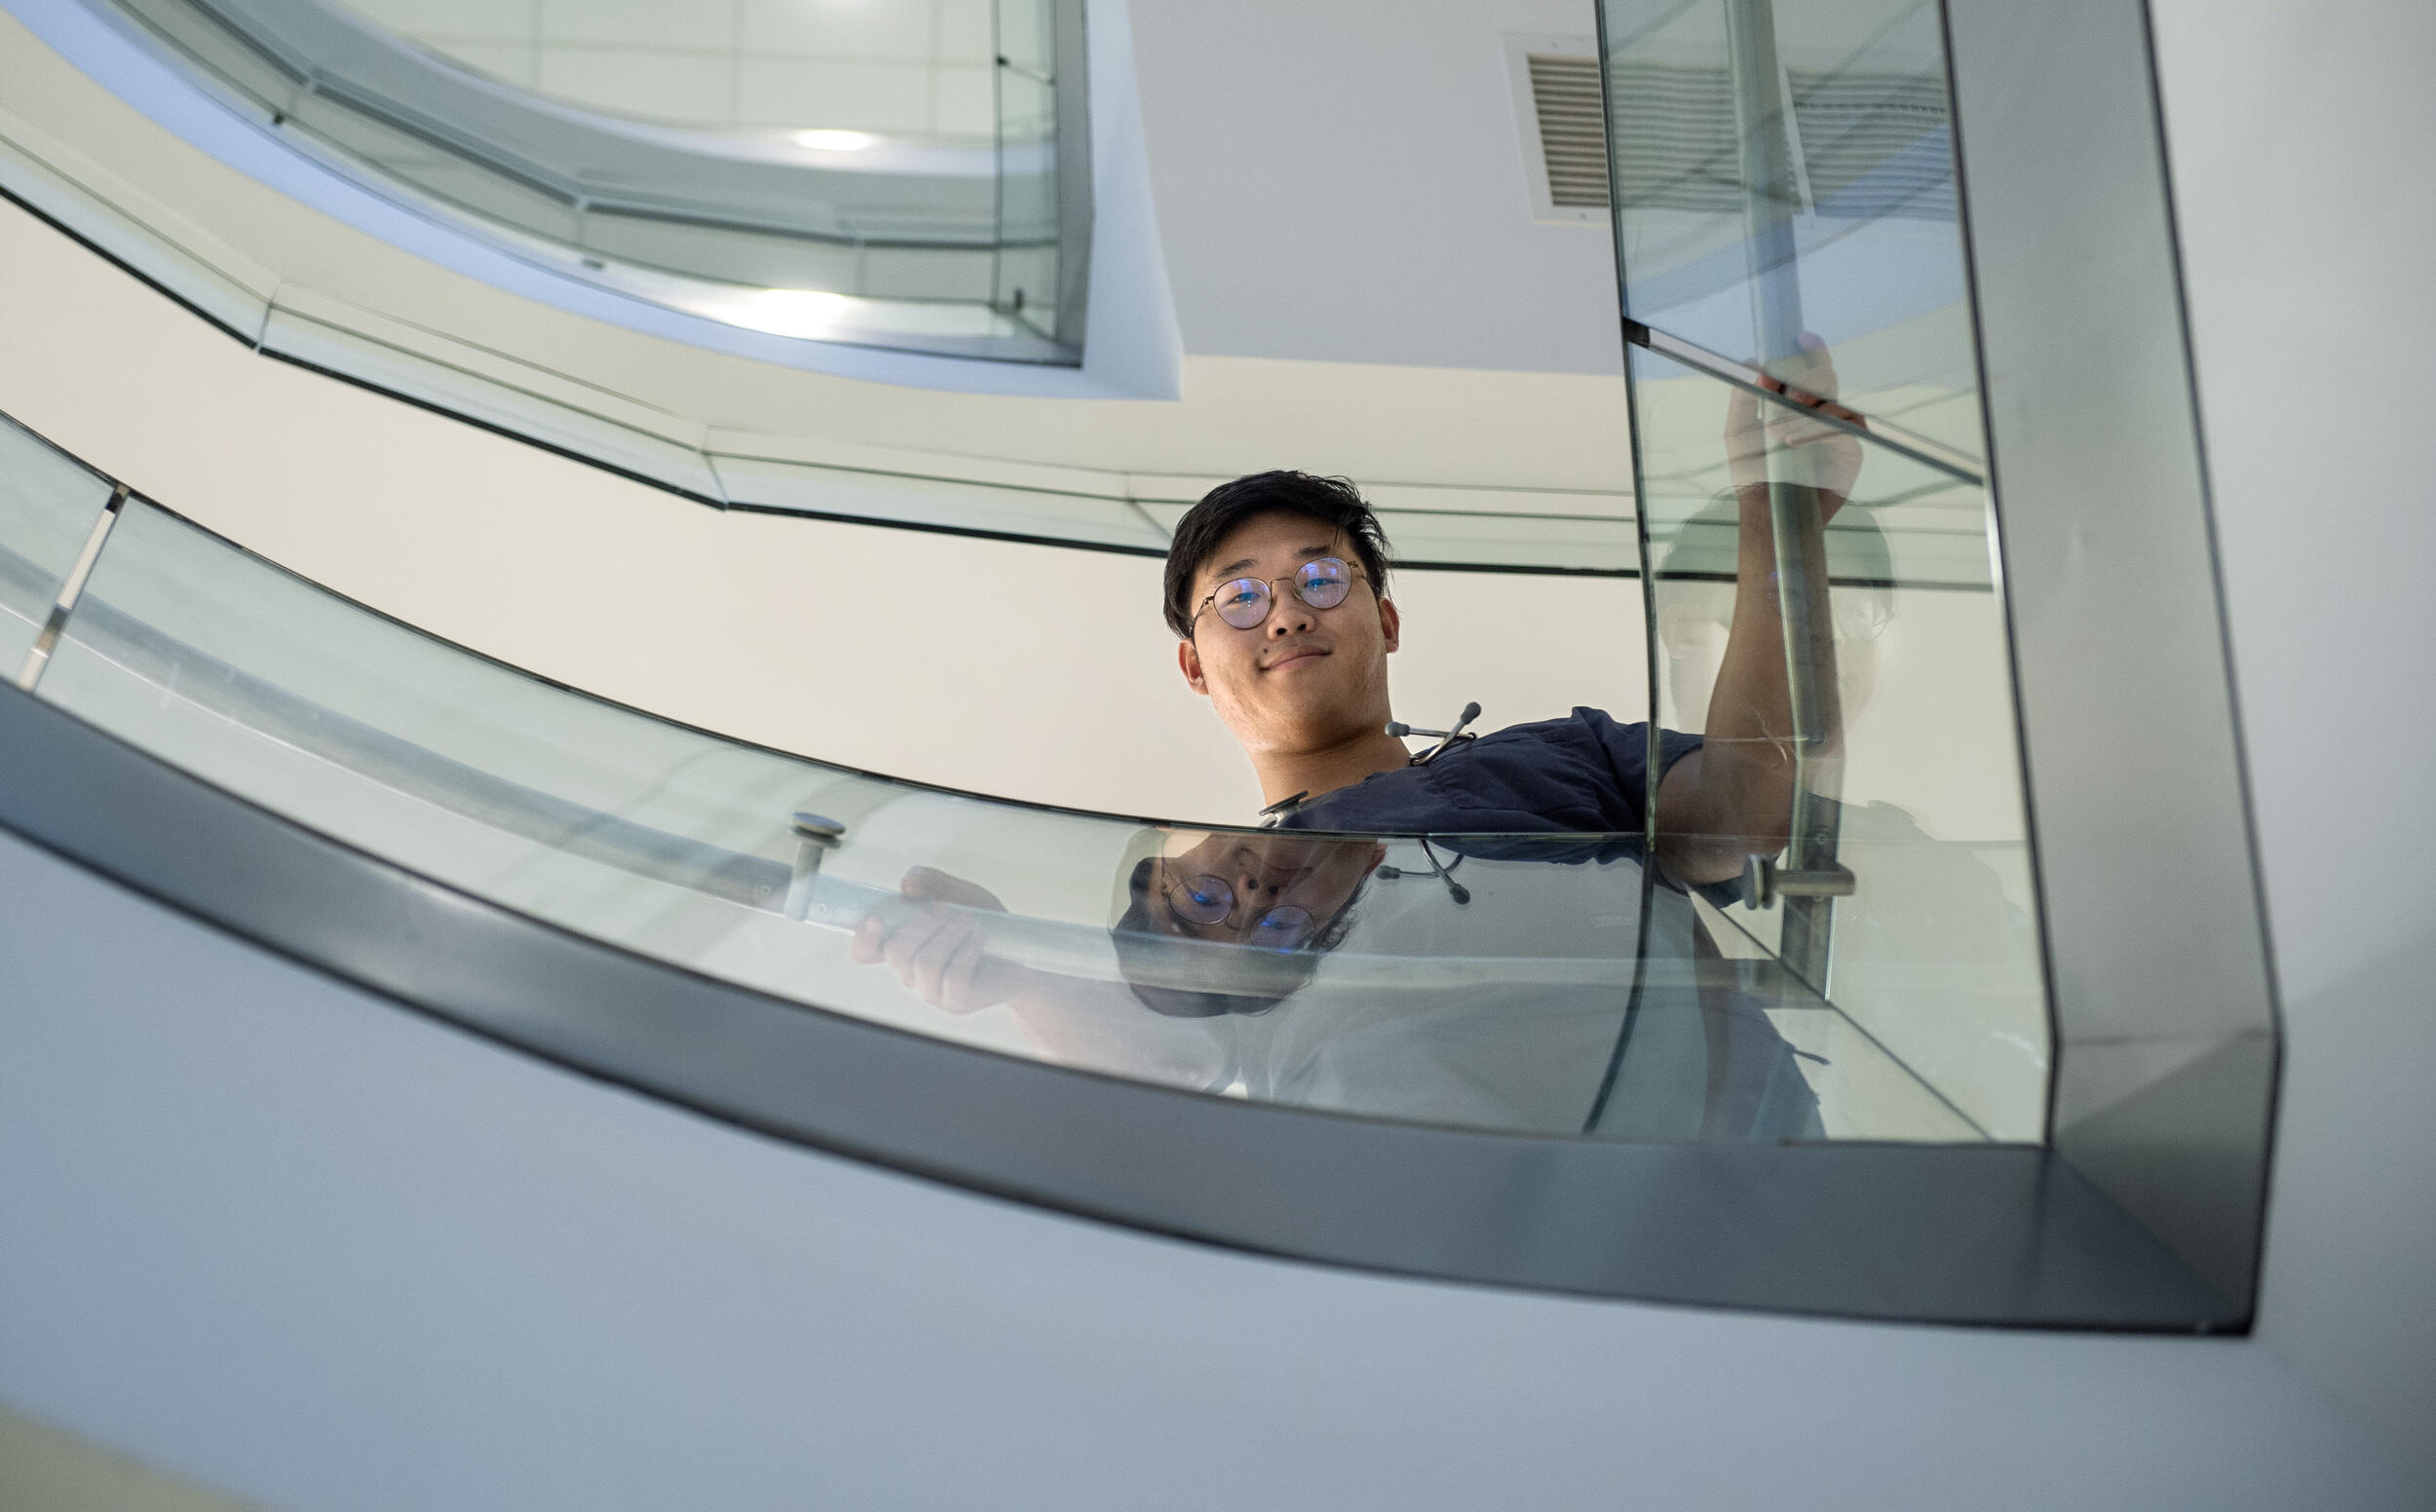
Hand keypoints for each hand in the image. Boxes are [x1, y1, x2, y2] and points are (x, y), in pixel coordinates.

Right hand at [849, 866, 1024, 1013]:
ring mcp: (933, 992)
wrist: (1024, 957)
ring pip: (925, 963)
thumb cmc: (986, 924)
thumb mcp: (961, 894)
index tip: (877, 920)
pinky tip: (978, 938)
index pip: (866, 953)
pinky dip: (967, 949)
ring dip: (949, 933)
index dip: (863, 939)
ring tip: (970, 922)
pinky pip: (953, 975)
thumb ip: (933, 883)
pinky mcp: (956, 1002)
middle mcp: (913, 973)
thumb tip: (907, 884)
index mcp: (905, 948)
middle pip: (896, 952)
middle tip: (949, 910)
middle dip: (923, 923)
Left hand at [1722, 334, 1866, 508]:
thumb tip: (1750, 363)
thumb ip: (1744, 398)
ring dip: (1807, 412)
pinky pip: (1846, 428)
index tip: (1800, 338)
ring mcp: (1836, 430)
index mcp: (1793, 402)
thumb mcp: (1738, 433)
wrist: (1768, 514)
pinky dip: (1820, 431)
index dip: (1809, 350)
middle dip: (1809, 380)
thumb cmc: (1752, 475)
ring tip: (1779, 433)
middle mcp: (1818, 411)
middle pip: (1826, 378)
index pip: (1807, 367)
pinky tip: (1795, 444)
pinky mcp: (1850, 450)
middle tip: (1790, 395)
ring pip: (1835, 401)